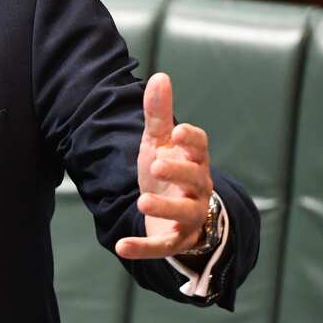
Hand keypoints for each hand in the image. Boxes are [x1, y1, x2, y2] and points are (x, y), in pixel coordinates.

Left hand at [115, 73, 214, 259]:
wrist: (174, 214)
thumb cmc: (169, 171)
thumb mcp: (159, 143)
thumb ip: (159, 114)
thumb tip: (160, 76)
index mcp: (194, 161)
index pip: (200, 148)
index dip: (192, 140)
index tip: (180, 131)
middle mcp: (198, 188)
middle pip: (196, 178)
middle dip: (179, 171)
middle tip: (157, 163)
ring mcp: (189, 216)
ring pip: (185, 213)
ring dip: (166, 207)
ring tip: (143, 200)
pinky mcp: (175, 240)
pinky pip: (163, 245)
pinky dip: (144, 247)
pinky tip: (122, 246)